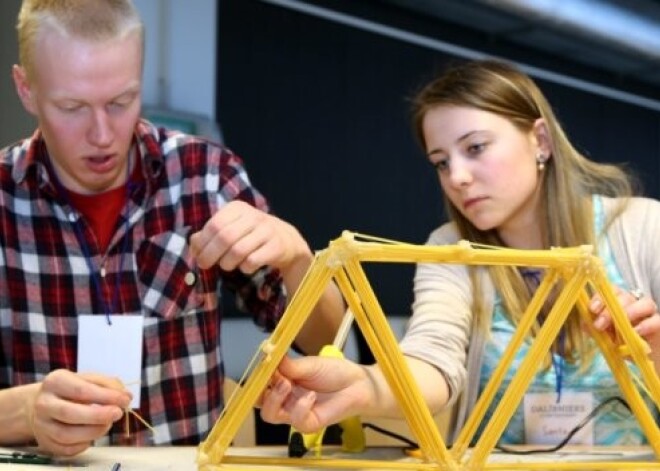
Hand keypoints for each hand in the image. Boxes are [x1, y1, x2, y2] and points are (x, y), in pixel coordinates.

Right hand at [28, 369, 130, 455]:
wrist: (42, 404)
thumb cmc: (72, 389)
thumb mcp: (87, 379)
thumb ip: (108, 385)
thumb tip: (127, 396)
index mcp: (55, 381)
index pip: (81, 390)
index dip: (106, 396)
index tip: (125, 400)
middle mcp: (44, 403)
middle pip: (70, 413)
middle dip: (99, 415)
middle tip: (118, 413)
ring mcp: (42, 425)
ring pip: (67, 435)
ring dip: (94, 431)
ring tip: (108, 424)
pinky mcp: (45, 443)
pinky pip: (66, 449)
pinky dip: (84, 444)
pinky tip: (94, 434)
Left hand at [190, 201, 309, 274]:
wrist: (285, 240)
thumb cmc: (250, 235)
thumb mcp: (230, 228)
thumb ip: (209, 234)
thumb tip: (194, 244)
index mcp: (237, 208)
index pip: (214, 225)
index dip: (203, 243)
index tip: (197, 255)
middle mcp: (253, 216)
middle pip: (225, 238)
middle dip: (211, 255)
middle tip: (205, 265)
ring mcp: (267, 231)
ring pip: (238, 251)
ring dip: (227, 263)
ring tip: (226, 265)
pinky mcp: (276, 246)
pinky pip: (252, 261)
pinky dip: (244, 268)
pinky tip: (245, 266)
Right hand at [259, 356, 370, 432]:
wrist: (358, 383)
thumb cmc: (334, 372)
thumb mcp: (310, 364)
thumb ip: (289, 364)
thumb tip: (270, 354)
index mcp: (282, 382)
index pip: (259, 384)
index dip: (256, 378)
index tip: (261, 366)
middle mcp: (285, 399)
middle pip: (259, 403)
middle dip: (259, 391)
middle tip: (272, 378)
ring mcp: (295, 412)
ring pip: (271, 415)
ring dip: (275, 399)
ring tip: (287, 384)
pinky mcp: (309, 424)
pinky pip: (296, 421)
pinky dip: (300, 407)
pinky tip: (311, 396)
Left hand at [589, 286, 659, 352]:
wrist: (642, 357)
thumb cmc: (621, 343)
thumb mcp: (604, 336)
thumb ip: (594, 328)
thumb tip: (584, 323)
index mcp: (618, 303)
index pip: (610, 291)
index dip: (600, 297)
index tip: (592, 309)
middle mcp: (634, 304)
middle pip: (625, 296)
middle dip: (610, 309)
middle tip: (601, 324)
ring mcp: (649, 314)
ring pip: (645, 303)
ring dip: (631, 312)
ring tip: (621, 326)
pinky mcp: (659, 324)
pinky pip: (656, 320)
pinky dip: (646, 325)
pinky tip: (636, 332)